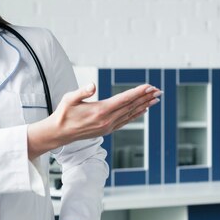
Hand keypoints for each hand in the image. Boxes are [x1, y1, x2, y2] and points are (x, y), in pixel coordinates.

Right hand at [28, 83, 160, 158]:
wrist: (60, 133)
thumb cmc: (64, 114)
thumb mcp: (69, 99)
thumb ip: (82, 92)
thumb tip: (93, 86)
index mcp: (100, 110)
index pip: (124, 99)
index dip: (138, 92)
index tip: (149, 86)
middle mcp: (107, 120)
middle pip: (131, 106)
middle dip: (146, 97)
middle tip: (159, 90)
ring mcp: (108, 126)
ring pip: (131, 114)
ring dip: (144, 105)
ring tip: (156, 99)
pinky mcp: (107, 130)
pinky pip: (126, 121)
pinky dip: (136, 115)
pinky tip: (143, 110)